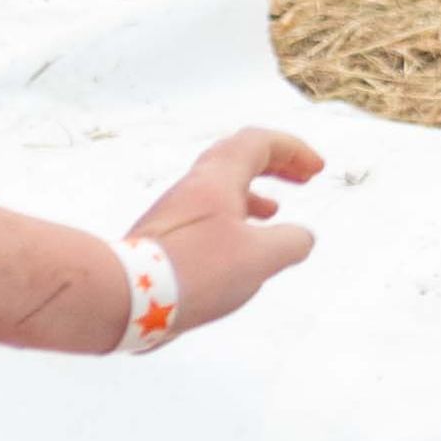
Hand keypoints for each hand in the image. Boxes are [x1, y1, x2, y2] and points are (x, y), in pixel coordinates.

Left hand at [136, 128, 329, 333]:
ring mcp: (173, 214)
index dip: (292, 149)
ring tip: (275, 213)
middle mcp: (191, 188)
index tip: (317, 169)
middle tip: (304, 178)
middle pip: (237, 159)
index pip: (257, 142)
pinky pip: (206, 219)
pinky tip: (240, 251)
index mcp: (216, 179)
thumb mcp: (261, 257)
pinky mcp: (162, 241)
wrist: (123, 297)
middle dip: (275, 165)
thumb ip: (291, 242)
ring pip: (219, 191)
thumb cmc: (196, 270)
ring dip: (252, 195)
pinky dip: (232, 222)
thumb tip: (301, 237)